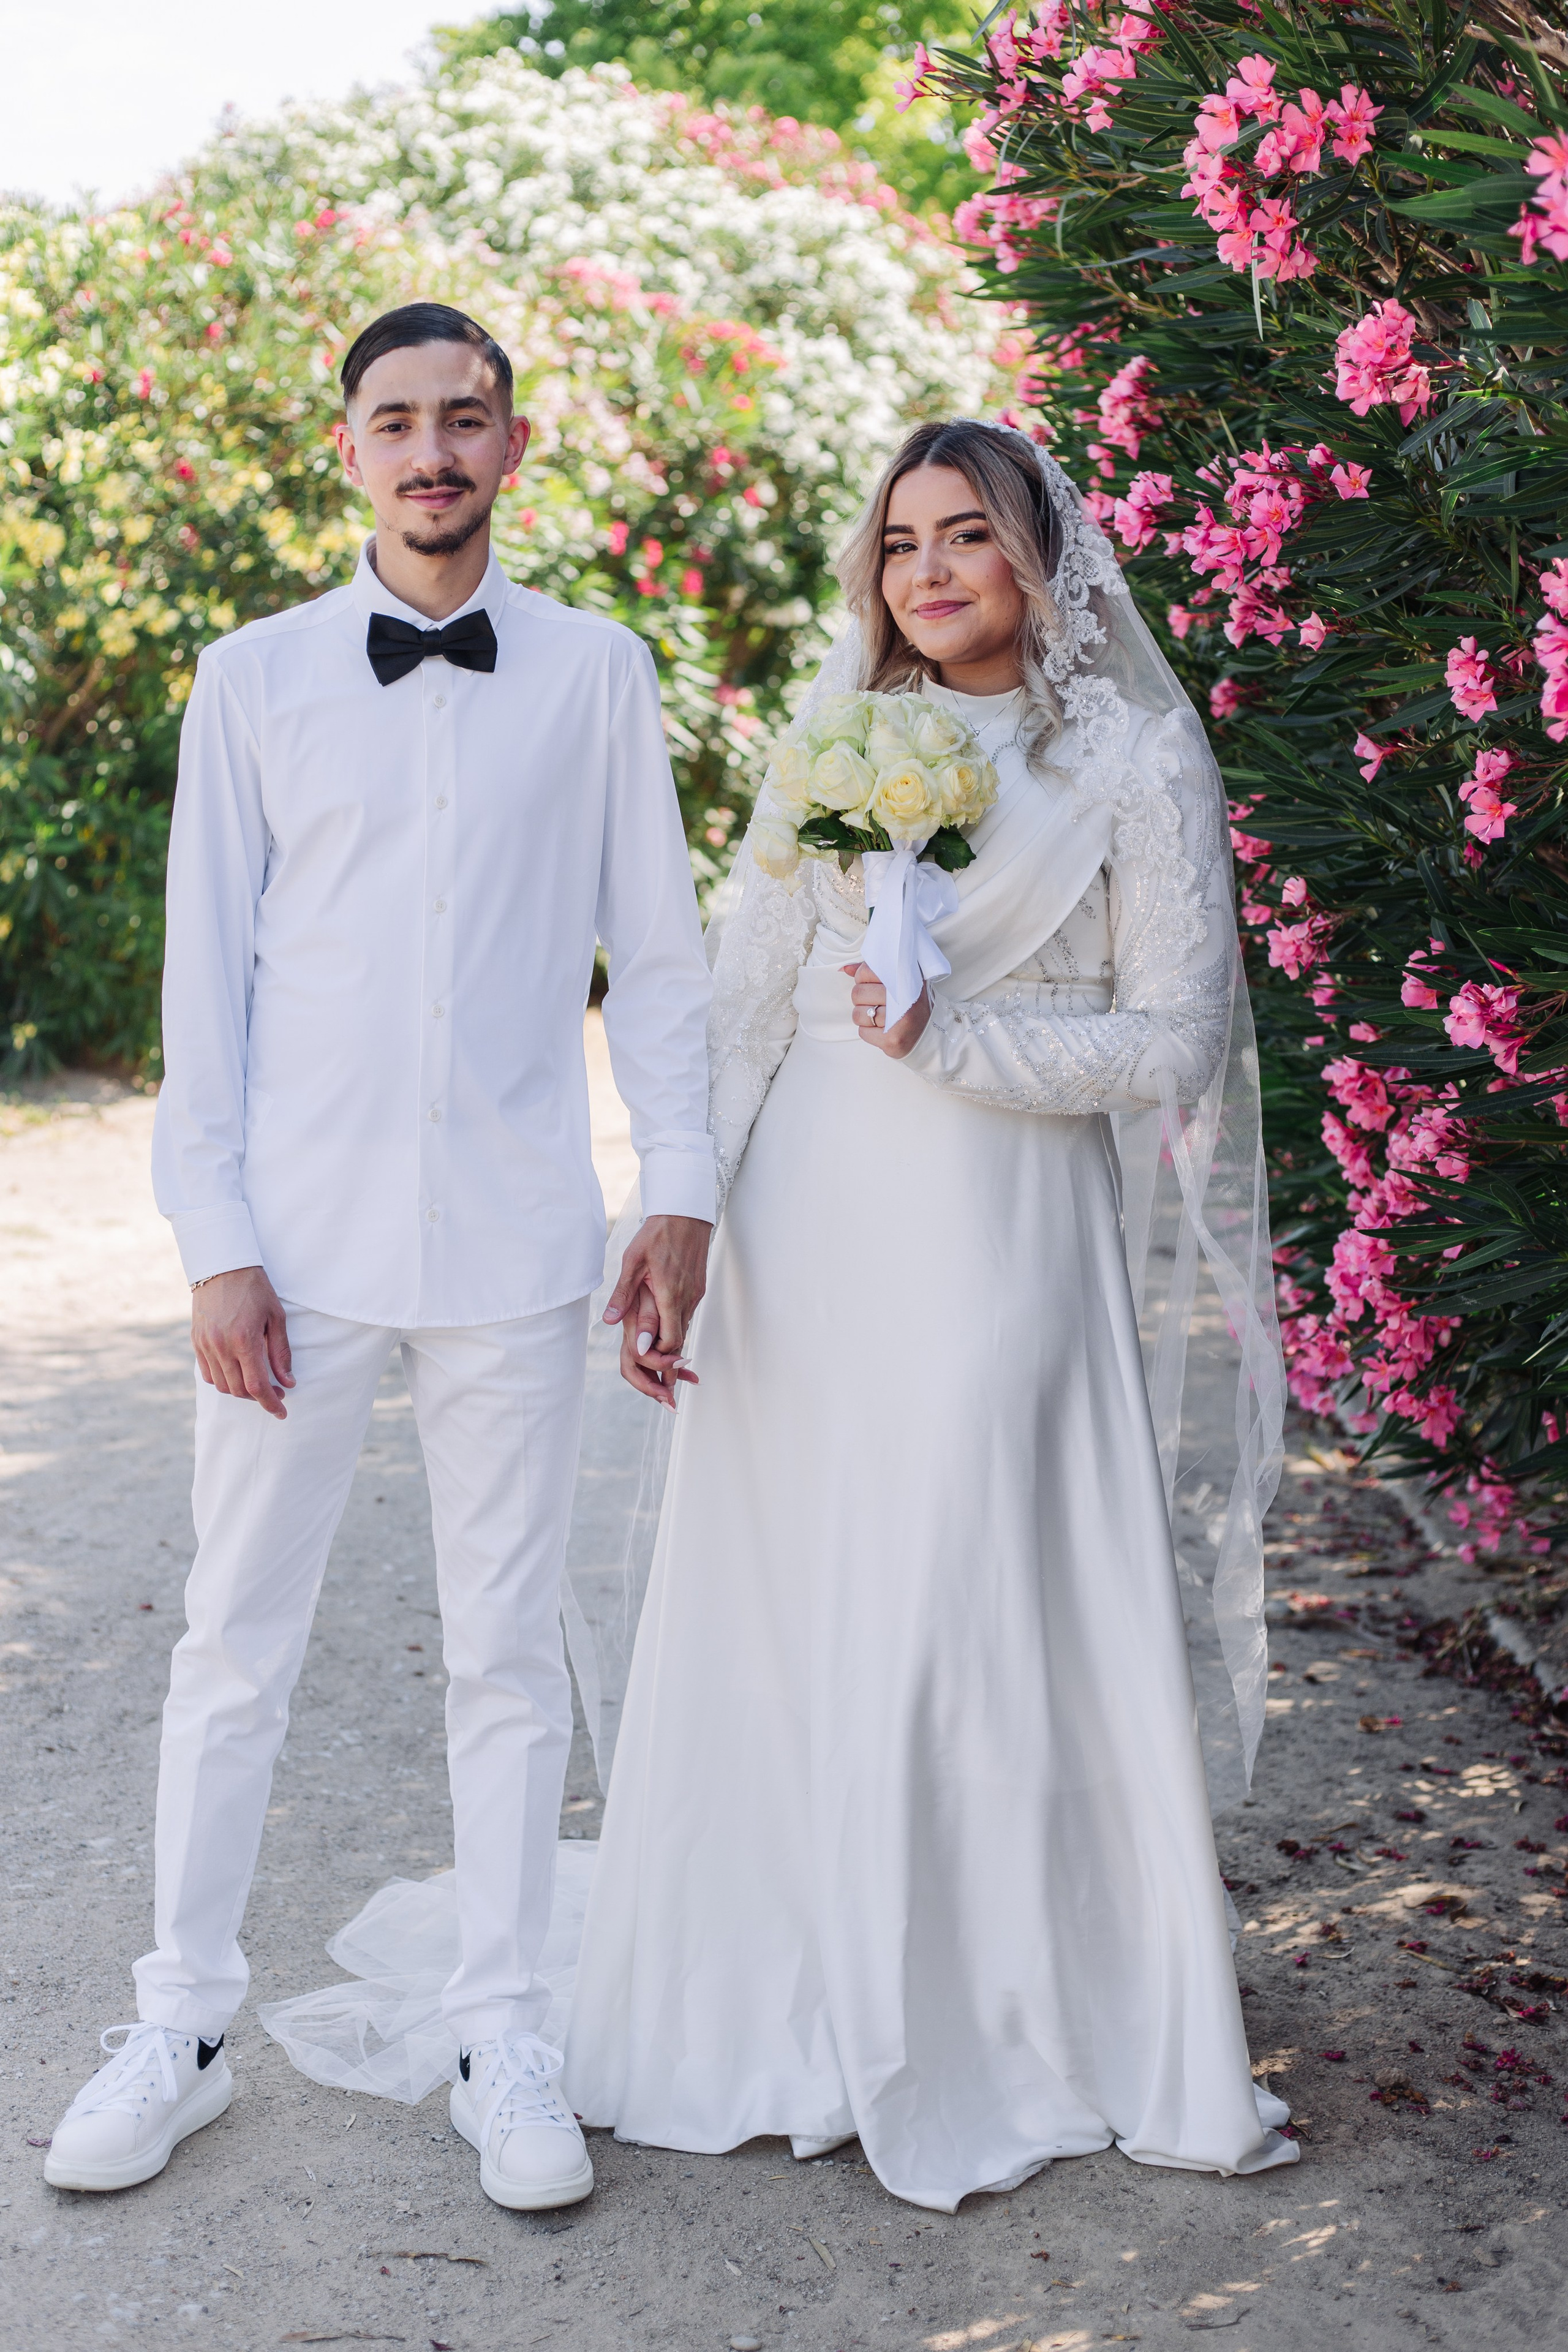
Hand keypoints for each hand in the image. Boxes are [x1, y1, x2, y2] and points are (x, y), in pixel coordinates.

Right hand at [191, 1266, 294, 1419]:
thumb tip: (287, 1382)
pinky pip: (207, 1373)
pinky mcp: (196, 1341)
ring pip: (221, 1385)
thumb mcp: (276, 1318)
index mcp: (244, 1340)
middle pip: (238, 1390)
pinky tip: (236, 1372)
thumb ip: (280, 1353)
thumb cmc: (255, 1288)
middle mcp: (221, 1346)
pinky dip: (223, 1379)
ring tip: (257, 1382)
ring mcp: (205, 1344)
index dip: (270, 1403)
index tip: (282, 1412)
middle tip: (276, 1392)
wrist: (222, 1266)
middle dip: (258, 1398)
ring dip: (240, 1391)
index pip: (256, 1386)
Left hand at [602, 1213, 711, 1408]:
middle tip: (666, 1399)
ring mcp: (694, 1295)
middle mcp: (686, 1300)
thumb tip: (610, 1322)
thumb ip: (623, 1295)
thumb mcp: (632, 1262)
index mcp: (669, 1295)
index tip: (652, 1374)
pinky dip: (678, 1335)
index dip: (660, 1361)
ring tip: (666, 1383)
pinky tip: (670, 1344)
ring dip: (674, 1355)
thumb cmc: (656, 1234)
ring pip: (683, 1333)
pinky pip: (686, 1319)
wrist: (685, 1212)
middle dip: (670, 1371)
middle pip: (679, 1344)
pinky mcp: (697, 1290)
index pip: (669, 1341)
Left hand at [842, 963, 930, 1059]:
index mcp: (905, 980)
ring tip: (879, 1017)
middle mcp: (904, 999)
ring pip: (858, 1014)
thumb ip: (873, 972)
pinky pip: (863, 1032)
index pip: (867, 971)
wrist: (927, 1036)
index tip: (871, 984)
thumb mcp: (899, 982)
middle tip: (875, 1002)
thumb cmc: (910, 1006)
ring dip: (864, 1017)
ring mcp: (899, 1021)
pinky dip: (868, 1032)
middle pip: (858, 993)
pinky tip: (882, 1029)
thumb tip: (845, 969)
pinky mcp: (891, 1040)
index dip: (862, 978)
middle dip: (861, 999)